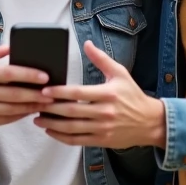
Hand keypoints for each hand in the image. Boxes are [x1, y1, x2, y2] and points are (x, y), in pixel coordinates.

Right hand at [0, 45, 53, 132]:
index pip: (9, 73)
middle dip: (36, 94)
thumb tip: (12, 46)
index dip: (29, 75)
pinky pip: (6, 119)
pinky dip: (20, 115)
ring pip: (13, 109)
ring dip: (32, 106)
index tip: (44, 76)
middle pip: (14, 94)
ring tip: (46, 103)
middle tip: (52, 93)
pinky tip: (30, 110)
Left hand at [34, 40, 165, 149]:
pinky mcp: (102, 140)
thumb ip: (101, 59)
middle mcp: (105, 112)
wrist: (150, 122)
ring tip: (37, 118)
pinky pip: (78, 140)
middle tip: (35, 103)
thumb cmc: (133, 95)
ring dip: (52, 124)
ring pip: (72, 128)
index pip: (79, 93)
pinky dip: (62, 137)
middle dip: (51, 108)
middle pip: (72, 111)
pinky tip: (51, 131)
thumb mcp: (120, 73)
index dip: (60, 92)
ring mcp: (103, 128)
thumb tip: (87, 43)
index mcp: (108, 94)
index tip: (45, 90)